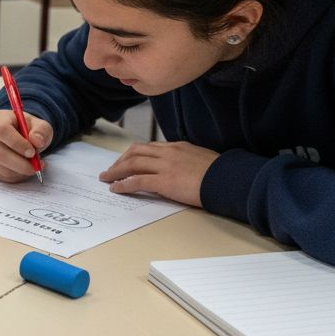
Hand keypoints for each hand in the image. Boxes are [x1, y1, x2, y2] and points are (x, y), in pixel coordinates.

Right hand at [0, 109, 53, 182]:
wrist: (22, 137)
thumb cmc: (31, 130)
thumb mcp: (42, 126)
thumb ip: (42, 132)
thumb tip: (37, 141)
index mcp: (0, 118)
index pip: (3, 131)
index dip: (17, 144)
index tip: (32, 153)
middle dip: (20, 164)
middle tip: (36, 167)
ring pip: (0, 167)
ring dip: (19, 172)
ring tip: (32, 167)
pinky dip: (14, 176)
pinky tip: (23, 170)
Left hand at [97, 141, 218, 206]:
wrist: (228, 179)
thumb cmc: (220, 173)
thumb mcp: (201, 160)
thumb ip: (187, 160)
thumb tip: (180, 169)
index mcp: (178, 147)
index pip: (149, 147)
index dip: (134, 154)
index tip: (126, 161)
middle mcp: (168, 152)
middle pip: (136, 152)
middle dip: (120, 161)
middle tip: (111, 170)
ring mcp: (165, 166)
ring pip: (132, 163)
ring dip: (116, 171)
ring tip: (106, 178)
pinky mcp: (164, 181)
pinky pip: (137, 180)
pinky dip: (123, 184)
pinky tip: (116, 189)